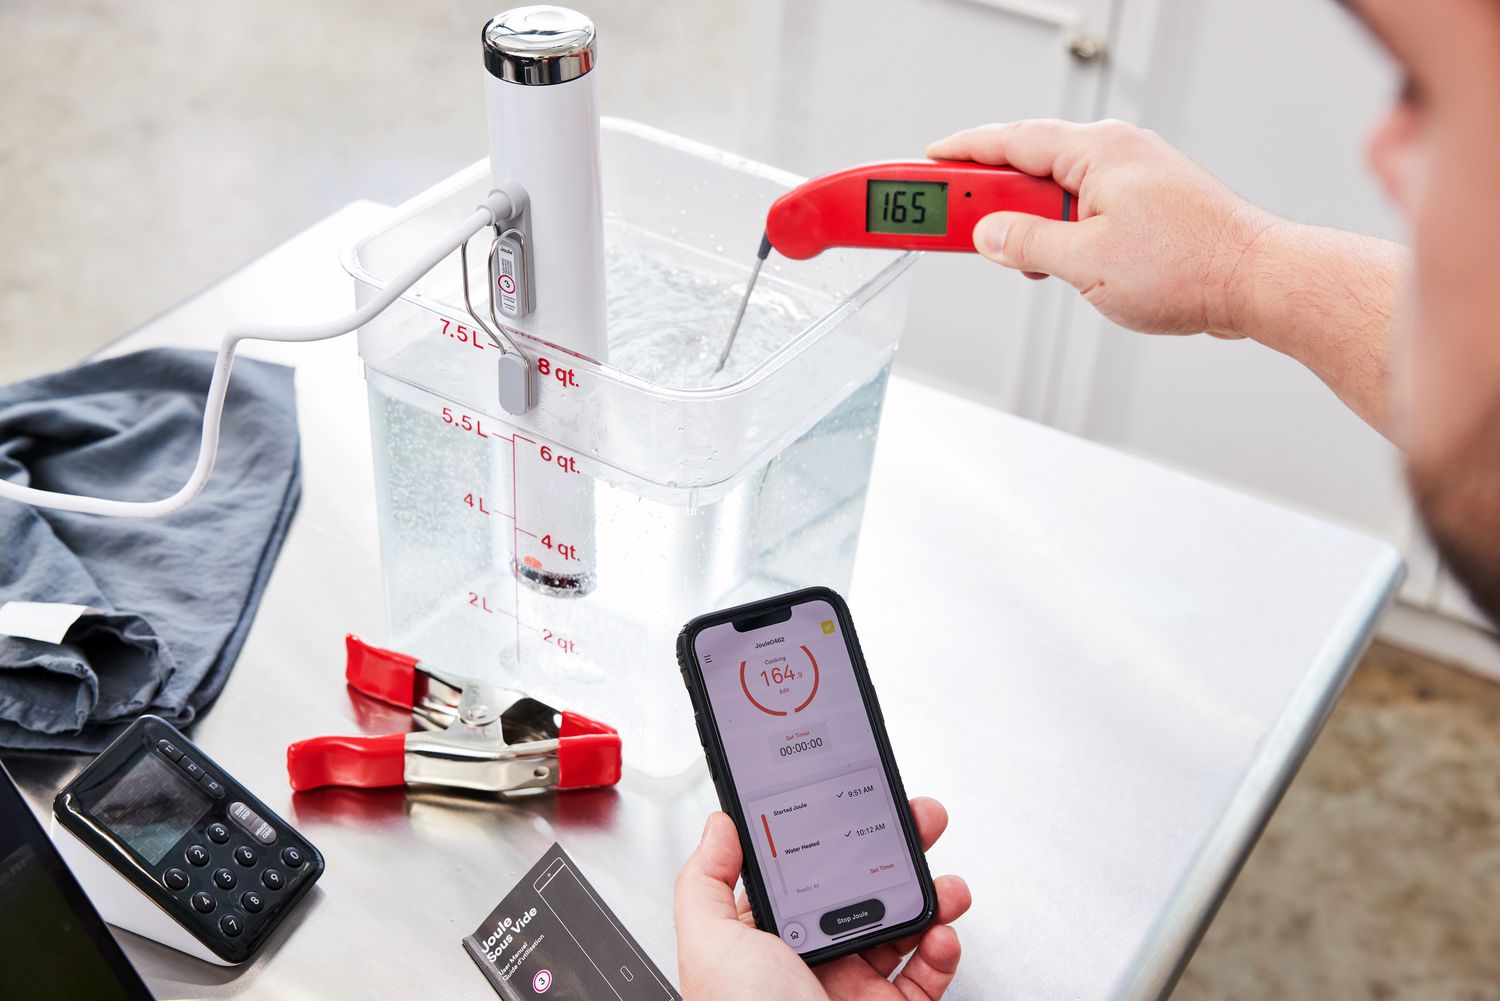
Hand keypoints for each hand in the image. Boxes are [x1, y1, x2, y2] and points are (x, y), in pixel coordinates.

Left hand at [674, 798, 970, 1000]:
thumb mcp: (709, 944)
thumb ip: (706, 879)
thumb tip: (720, 825)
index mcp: (762, 939)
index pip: (799, 871)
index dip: (828, 833)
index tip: (852, 797)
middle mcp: (809, 961)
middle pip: (860, 887)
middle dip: (895, 850)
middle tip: (920, 820)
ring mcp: (854, 988)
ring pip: (903, 926)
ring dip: (931, 896)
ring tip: (943, 884)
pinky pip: (928, 973)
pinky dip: (944, 948)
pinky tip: (943, 933)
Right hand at [926, 119, 1277, 338]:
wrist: (1257, 280)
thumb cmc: (1191, 264)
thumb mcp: (1085, 262)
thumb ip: (1026, 244)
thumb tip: (990, 235)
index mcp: (1096, 151)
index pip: (1009, 141)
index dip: (960, 153)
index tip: (925, 163)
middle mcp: (1115, 154)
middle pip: (1027, 165)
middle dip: (987, 196)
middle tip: (949, 223)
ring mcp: (1132, 178)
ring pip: (1054, 191)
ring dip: (1025, 222)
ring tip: (1010, 257)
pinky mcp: (1145, 205)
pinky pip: (1081, 207)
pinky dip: (1056, 231)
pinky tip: (1053, 263)